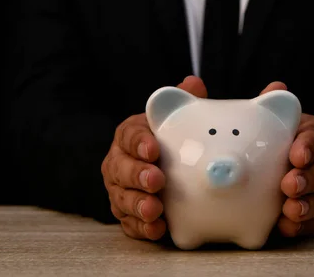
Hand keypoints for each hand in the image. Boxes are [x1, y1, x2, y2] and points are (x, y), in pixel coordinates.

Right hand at [101, 76, 206, 239]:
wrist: (164, 168)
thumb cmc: (169, 140)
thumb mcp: (176, 120)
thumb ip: (185, 102)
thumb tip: (193, 83)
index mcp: (130, 136)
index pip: (129, 135)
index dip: (139, 142)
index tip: (153, 148)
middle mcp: (119, 162)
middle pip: (121, 169)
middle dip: (137, 175)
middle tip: (156, 180)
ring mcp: (120, 190)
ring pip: (122, 198)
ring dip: (138, 204)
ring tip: (154, 209)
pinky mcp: (127, 214)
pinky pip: (130, 223)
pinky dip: (142, 228)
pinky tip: (157, 229)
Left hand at [260, 82, 313, 236]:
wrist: (294, 169)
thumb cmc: (280, 142)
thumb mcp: (276, 122)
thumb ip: (269, 106)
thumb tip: (275, 87)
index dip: (309, 146)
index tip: (296, 154)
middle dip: (308, 179)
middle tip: (289, 185)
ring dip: (307, 205)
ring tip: (290, 210)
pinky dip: (303, 226)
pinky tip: (288, 227)